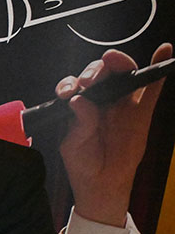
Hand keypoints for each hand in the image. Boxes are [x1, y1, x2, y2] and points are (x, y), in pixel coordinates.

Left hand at [57, 42, 171, 226]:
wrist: (103, 182)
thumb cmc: (83, 162)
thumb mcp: (73, 144)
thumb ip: (79, 123)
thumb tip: (78, 100)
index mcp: (80, 105)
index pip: (76, 84)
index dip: (72, 82)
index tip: (70, 90)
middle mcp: (100, 99)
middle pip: (100, 73)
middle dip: (94, 70)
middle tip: (90, 81)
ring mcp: (122, 103)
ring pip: (123, 74)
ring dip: (119, 63)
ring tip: (114, 61)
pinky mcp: (142, 110)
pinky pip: (152, 86)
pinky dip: (158, 66)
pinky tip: (163, 51)